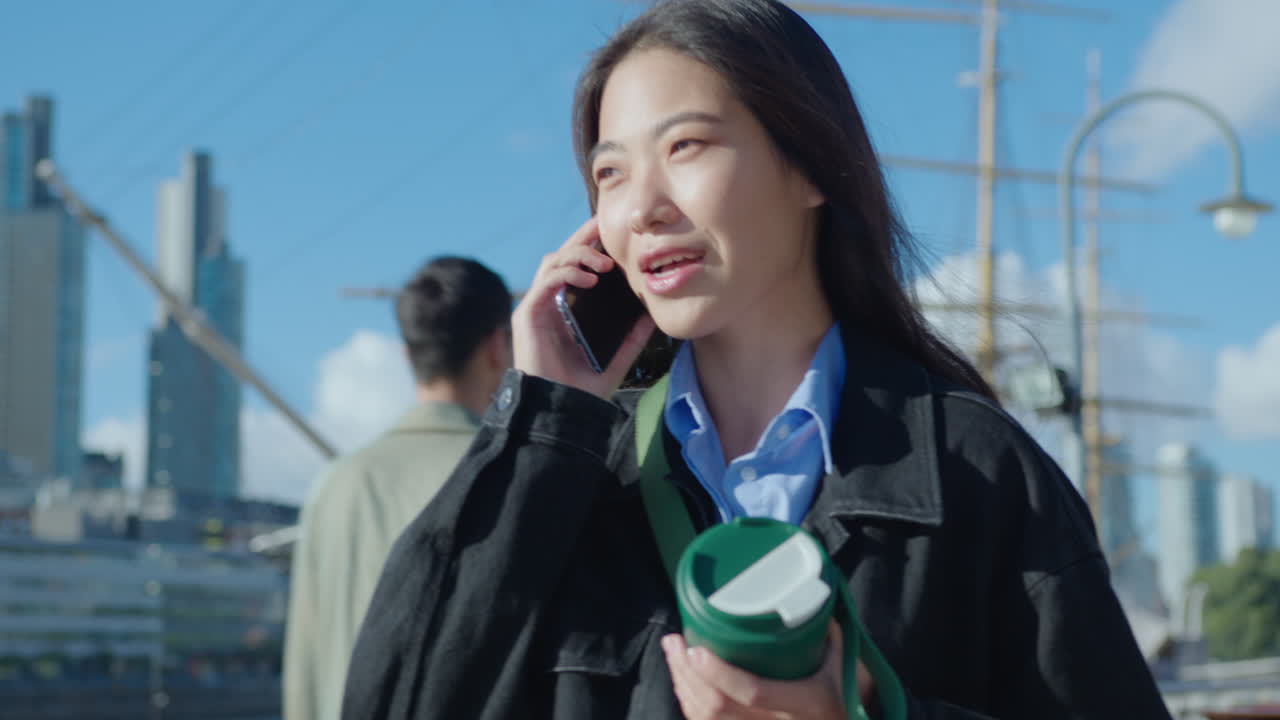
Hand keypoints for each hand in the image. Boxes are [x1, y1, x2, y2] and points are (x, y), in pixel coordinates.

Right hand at [511, 217, 654, 398]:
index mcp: (566, 307)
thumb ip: (633, 335)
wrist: (563, 409)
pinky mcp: (527, 315)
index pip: (576, 265)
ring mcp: (536, 307)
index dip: (590, 245)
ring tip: (604, 263)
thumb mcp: (617, 355)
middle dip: (583, 238)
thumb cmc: (584, 386)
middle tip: (604, 226)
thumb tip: (654, 313)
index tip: (612, 235)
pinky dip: (567, 273)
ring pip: (553, 262)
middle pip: (563, 255)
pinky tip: (590, 278)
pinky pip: (546, 282)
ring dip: (578, 254)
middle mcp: (549, 302)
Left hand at [661, 623, 874, 719]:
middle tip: (675, 641)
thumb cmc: (833, 698)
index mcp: (803, 703)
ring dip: (683, 684)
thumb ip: (822, 634)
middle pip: (717, 706)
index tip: (696, 649)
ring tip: (673, 652)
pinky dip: (688, 702)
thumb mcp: (835, 668)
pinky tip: (682, 680)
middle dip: (688, 673)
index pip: (754, 692)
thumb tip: (805, 593)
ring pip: (705, 717)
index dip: (721, 674)